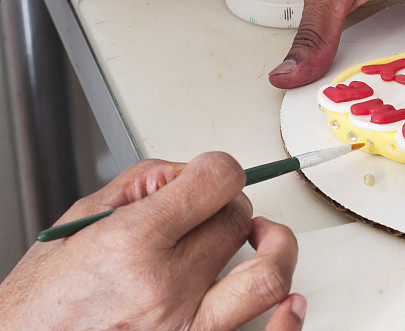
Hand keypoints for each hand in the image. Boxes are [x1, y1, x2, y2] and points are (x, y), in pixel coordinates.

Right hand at [0, 153, 303, 329]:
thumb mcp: (73, 227)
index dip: (221, 168)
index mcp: (130, 245)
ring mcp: (184, 329)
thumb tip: (185, 173)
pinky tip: (288, 300)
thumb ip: (136, 186)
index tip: (215, 175)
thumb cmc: (37, 309)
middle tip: (213, 211)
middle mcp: (163, 288)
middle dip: (229, 204)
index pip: (217, 180)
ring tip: (264, 239)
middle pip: (237, 219)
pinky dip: (289, 319)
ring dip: (276, 247)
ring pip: (268, 275)